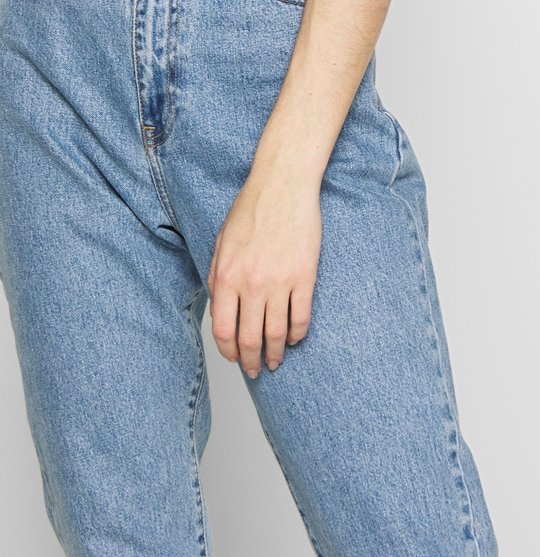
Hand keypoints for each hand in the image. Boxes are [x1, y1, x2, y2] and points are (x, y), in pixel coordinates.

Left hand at [206, 170, 321, 376]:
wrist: (282, 186)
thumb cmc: (251, 209)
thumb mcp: (221, 243)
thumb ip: (218, 278)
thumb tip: (220, 309)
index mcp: (227, 276)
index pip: (223, 330)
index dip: (228, 352)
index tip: (234, 359)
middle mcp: (251, 284)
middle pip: (249, 339)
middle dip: (251, 362)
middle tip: (255, 371)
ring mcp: (280, 282)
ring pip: (276, 333)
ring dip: (275, 353)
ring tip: (276, 360)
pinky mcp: (304, 276)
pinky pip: (301, 317)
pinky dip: (297, 334)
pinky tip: (294, 338)